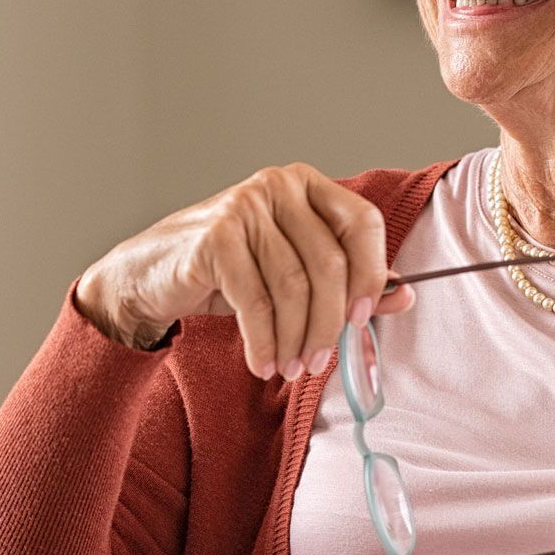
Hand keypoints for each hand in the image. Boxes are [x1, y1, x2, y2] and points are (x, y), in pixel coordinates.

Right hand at [74, 162, 416, 373]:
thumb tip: (404, 295)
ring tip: (291, 369)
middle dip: (330, 323)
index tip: (364, 318)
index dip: (372, 272)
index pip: (363, 222)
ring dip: (297, 339)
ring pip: (294, 287)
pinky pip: (256, 302)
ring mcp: (244, 207)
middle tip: (321, 362)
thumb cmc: (229, 273)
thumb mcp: (293, 274)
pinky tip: (263, 362)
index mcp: (307, 186)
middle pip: (330, 263)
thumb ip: (350, 281)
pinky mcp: (215, 238)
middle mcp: (278, 186)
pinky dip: (265, 341)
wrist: (150, 276)